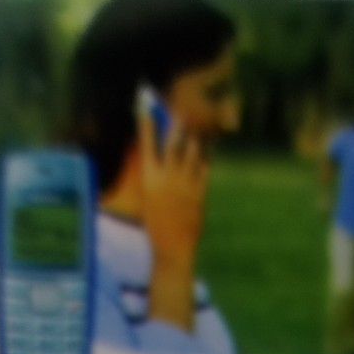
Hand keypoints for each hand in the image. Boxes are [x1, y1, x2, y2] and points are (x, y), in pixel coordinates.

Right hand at [138, 104, 208, 274]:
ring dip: (195, 140)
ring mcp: (185, 184)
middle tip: (181, 111)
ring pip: (193, 152)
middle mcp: (167, 178)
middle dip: (177, 124)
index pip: (147, 144)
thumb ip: (154, 176)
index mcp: (149, 179)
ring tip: (197, 132)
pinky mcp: (200, 192)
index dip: (146, 123)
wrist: (172, 247)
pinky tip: (208, 150)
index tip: (144, 106)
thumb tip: (158, 156)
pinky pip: (205, 167)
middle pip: (174, 142)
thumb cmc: (156, 222)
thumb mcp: (148, 197)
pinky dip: (206, 157)